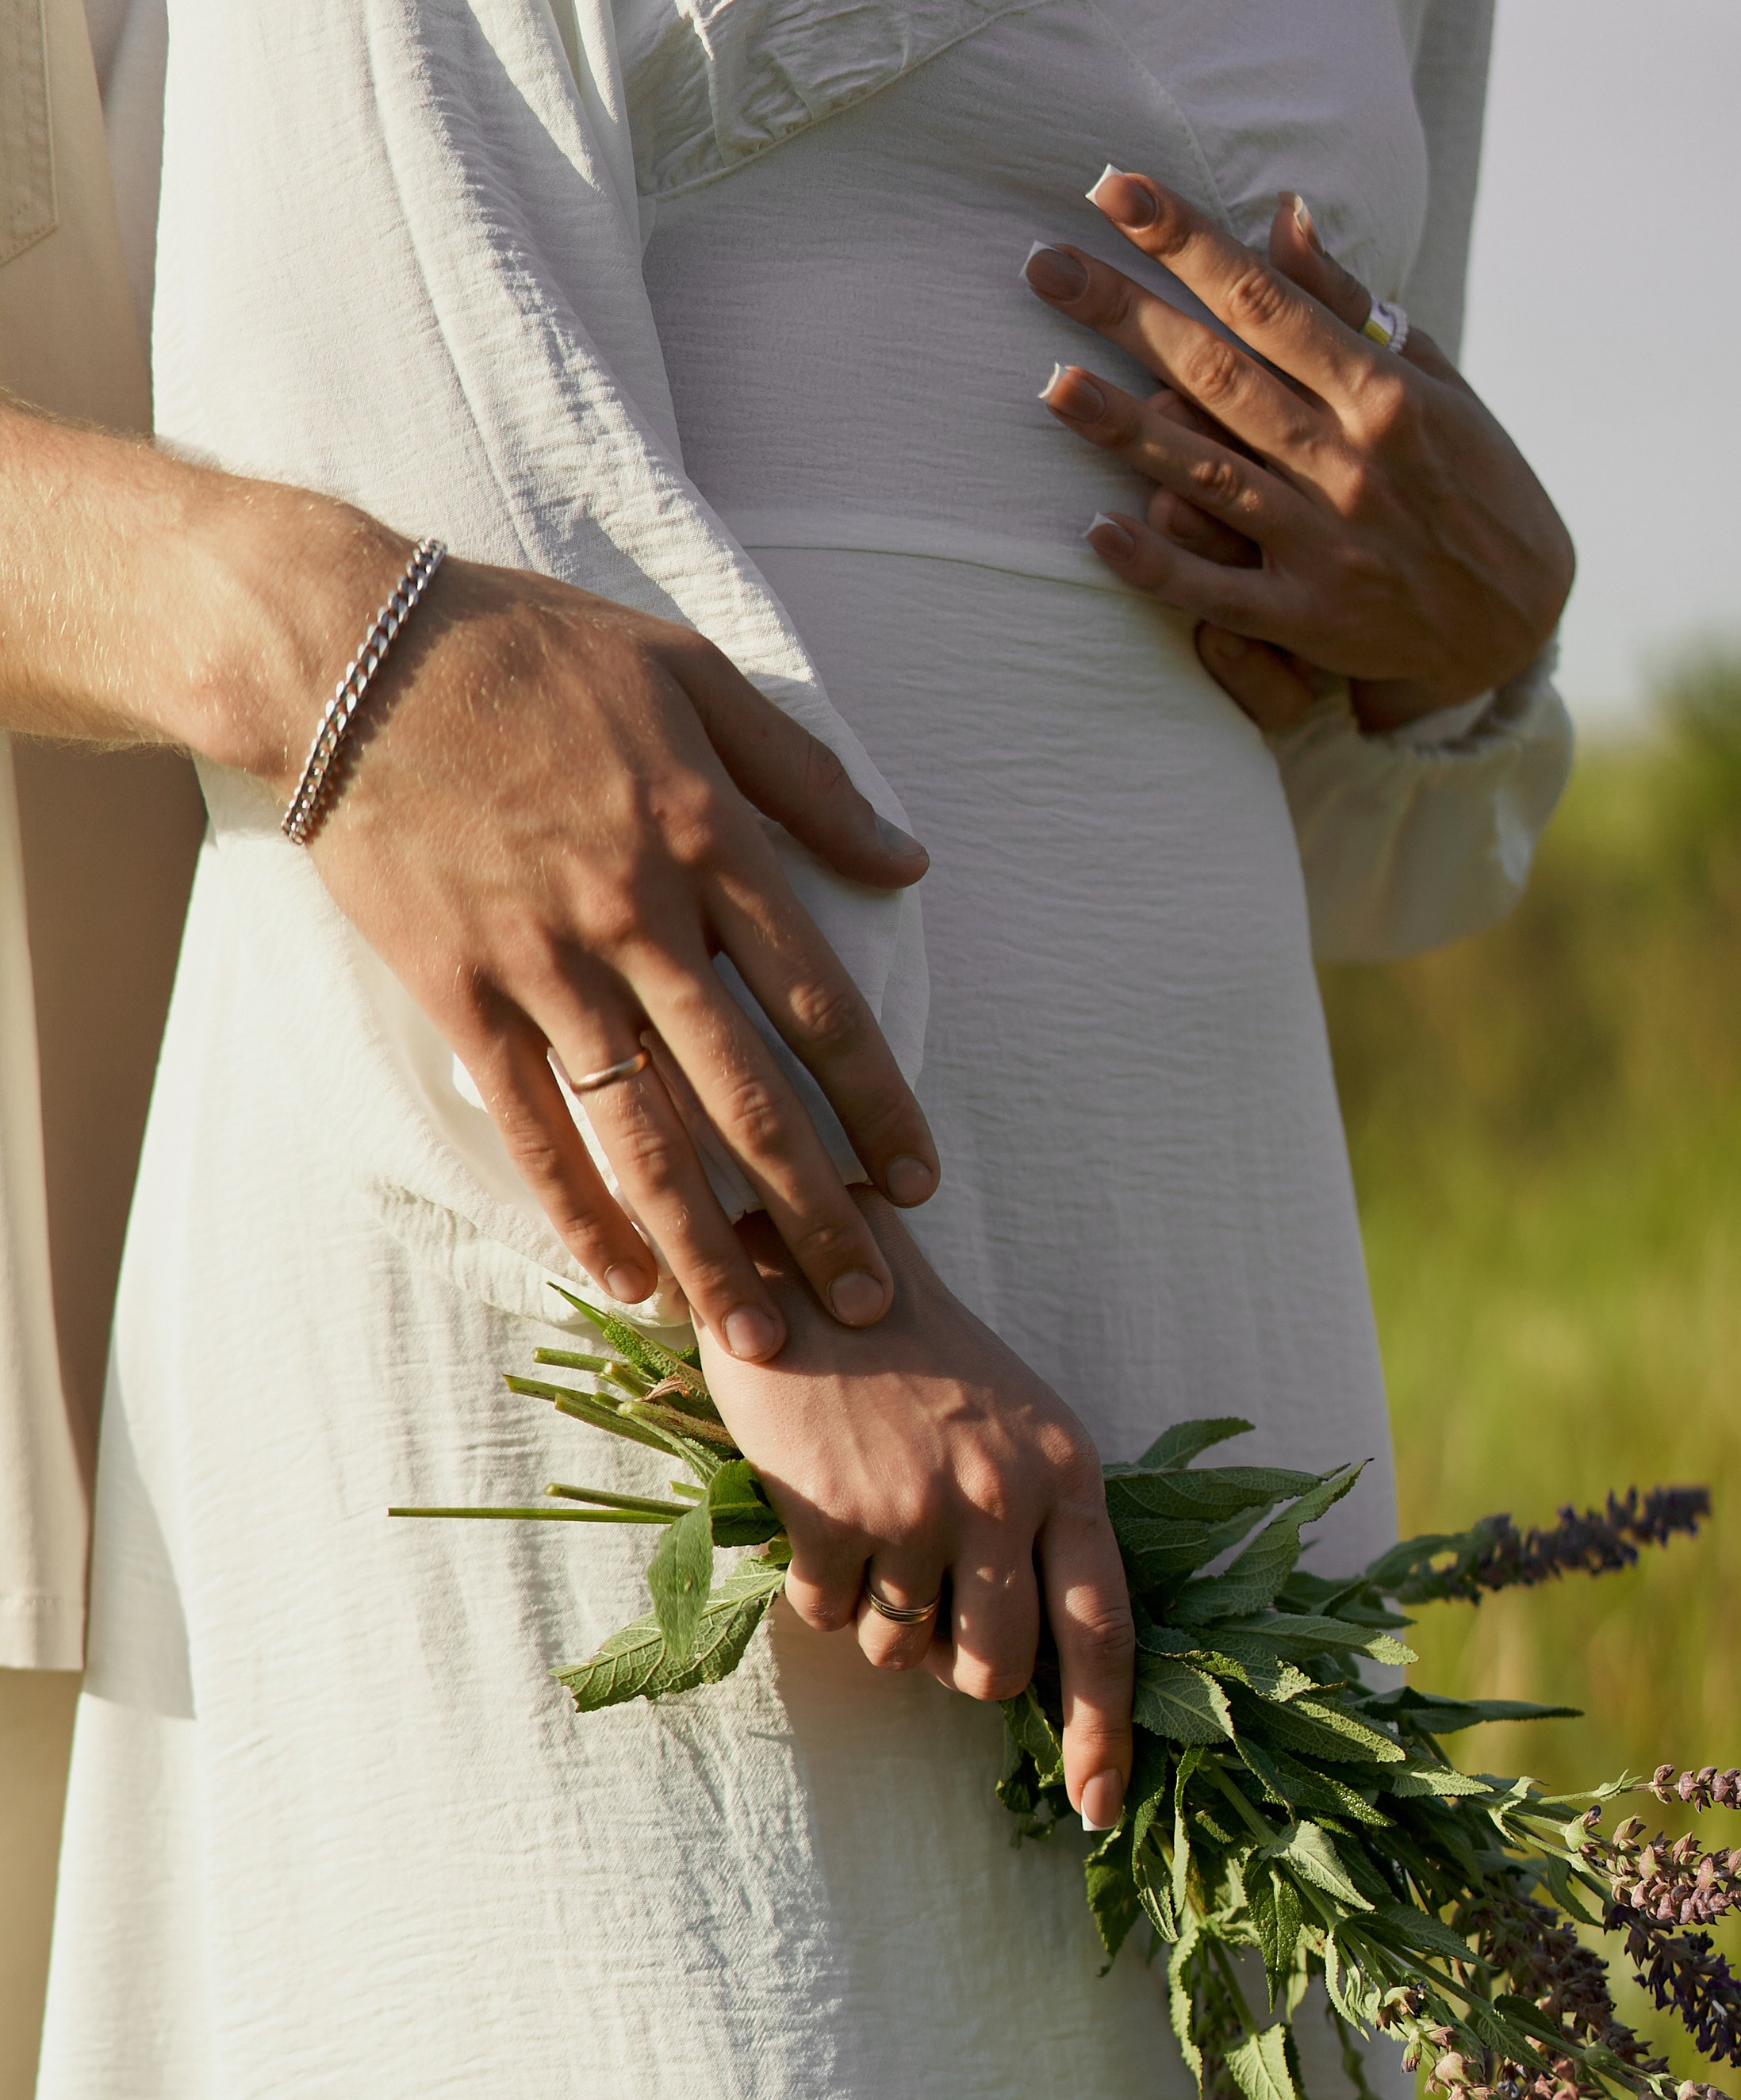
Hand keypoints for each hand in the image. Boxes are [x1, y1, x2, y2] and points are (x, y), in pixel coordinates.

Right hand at [308, 551, 942, 1357]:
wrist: (349, 654)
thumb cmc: (531, 649)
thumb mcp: (693, 672)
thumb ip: (806, 775)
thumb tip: (909, 860)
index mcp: (708, 839)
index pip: (821, 1004)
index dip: (878, 1103)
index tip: (919, 1181)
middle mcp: (641, 919)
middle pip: (750, 1100)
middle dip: (817, 1215)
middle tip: (871, 1304)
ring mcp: (547, 965)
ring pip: (648, 1137)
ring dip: (710, 1249)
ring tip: (760, 1337)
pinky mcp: (463, 994)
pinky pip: (535, 1127)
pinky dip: (581, 1212)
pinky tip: (626, 1281)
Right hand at [695, 1190, 1135, 1828]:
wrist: (813, 1271)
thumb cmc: (922, 1356)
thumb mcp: (1018, 1425)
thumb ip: (1043, 1527)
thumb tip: (1037, 1661)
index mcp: (1068, 1475)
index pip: (1105, 1631)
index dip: (1107, 1732)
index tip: (1100, 1807)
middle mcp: (1005, 1498)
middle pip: (995, 1670)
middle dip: (959, 1666)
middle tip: (928, 1604)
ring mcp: (918, 1510)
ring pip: (904, 1653)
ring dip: (882, 1618)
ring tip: (870, 1529)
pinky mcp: (834, 1516)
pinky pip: (830, 1620)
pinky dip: (820, 1590)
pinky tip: (820, 1514)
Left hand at [1024, 170, 1573, 736]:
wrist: (1516, 618)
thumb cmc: (1470, 480)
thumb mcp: (1434, 378)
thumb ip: (1350, 307)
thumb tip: (1283, 218)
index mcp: (1382, 390)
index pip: (1264, 299)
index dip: (1186, 242)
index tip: (1115, 192)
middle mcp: (1350, 461)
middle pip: (1219, 373)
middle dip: (1128, 314)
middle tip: (1048, 266)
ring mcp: (1326, 544)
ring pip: (1211, 476)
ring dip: (1127, 430)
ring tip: (1053, 385)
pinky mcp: (1310, 619)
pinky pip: (1221, 594)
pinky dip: (1162, 565)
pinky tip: (1100, 532)